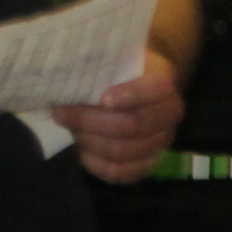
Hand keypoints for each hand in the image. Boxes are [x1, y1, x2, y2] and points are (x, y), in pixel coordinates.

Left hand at [54, 48, 184, 182]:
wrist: (135, 86)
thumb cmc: (118, 70)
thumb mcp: (114, 58)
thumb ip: (99, 65)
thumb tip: (66, 75)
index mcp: (164, 81)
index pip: (155, 88)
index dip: (129, 95)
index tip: (102, 99)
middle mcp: (170, 114)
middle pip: (131, 125)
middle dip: (90, 121)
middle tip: (61, 112)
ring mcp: (161, 142)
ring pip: (122, 151)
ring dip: (89, 141)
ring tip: (70, 128)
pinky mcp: (148, 164)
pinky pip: (121, 173)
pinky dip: (97, 164)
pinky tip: (83, 151)